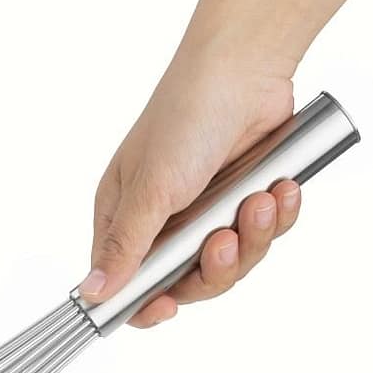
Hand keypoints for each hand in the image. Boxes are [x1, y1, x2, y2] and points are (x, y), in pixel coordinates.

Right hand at [80, 54, 301, 327]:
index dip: (145, 304)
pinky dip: (277, 219)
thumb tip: (92, 293)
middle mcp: (161, 223)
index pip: (125, 284)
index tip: (166, 307)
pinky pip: (263, 236)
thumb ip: (124, 247)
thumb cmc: (185, 115)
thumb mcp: (150, 191)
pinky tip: (280, 190)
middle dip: (213, 268)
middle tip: (224, 239)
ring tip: (260, 201)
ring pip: (229, 263)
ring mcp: (204, 214)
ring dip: (252, 238)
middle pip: (185, 283)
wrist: (247, 64)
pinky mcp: (243, 201)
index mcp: (123, 220)